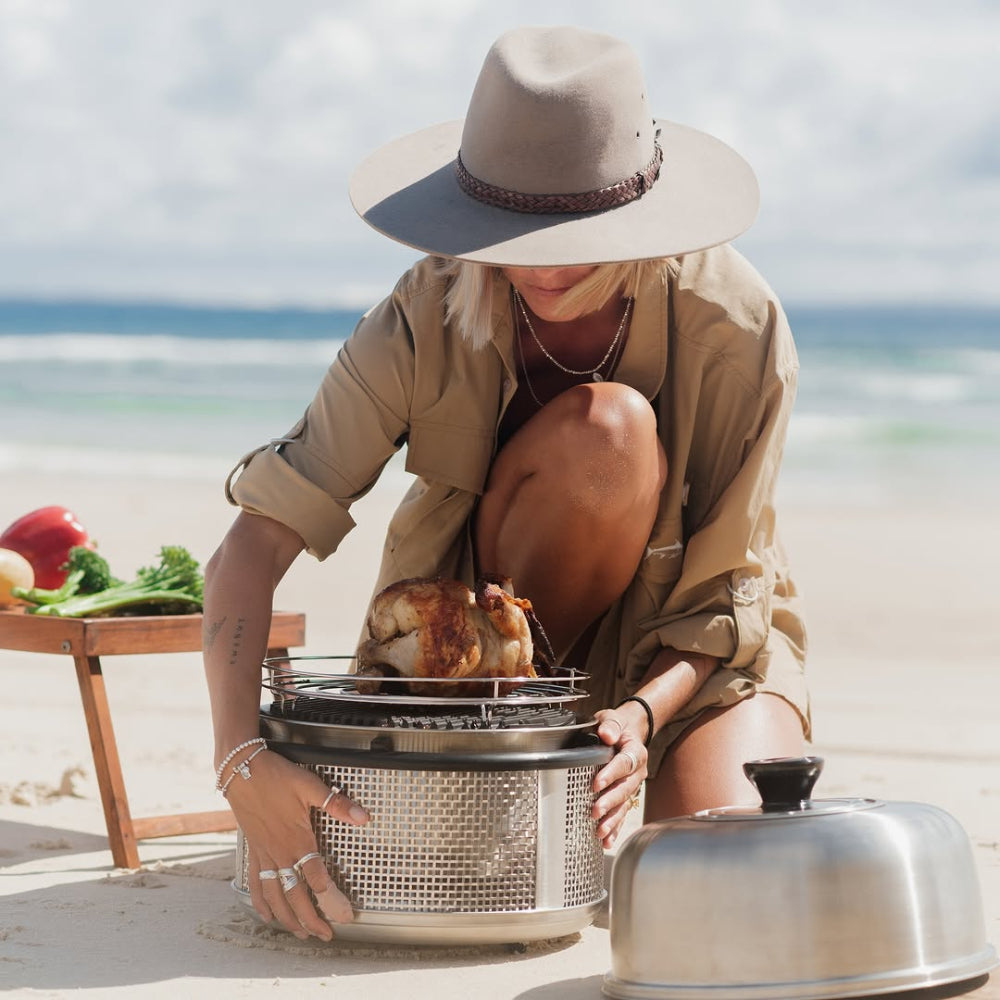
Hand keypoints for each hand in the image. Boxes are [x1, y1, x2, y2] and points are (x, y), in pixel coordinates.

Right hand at [225, 750, 369, 940]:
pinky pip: (255, 884)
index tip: (344, 915)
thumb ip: (337, 804)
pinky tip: (267, 916)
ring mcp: (263, 854)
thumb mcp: (309, 785)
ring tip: (301, 934)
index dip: (331, 900)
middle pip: (295, 896)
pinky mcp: (253, 850)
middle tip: (326, 935)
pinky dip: (261, 904)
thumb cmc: (276, 775)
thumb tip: (364, 817)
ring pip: (274, 896)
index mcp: (296, 839)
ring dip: (287, 918)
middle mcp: (279, 852)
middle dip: (311, 920)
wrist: (240, 769)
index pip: (316, 878)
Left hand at [592, 708, 646, 848]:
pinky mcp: (628, 794)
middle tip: (595, 811)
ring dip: (613, 820)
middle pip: (625, 788)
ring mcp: (634, 784)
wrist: (630, 731)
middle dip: (610, 801)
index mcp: (635, 751)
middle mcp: (638, 771)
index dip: (610, 774)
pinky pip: (623, 813)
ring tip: (600, 832)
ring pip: (625, 804)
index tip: (596, 784)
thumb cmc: (618, 725)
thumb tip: (606, 733)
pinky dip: (616, 828)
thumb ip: (610, 725)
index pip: (623, 764)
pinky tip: (607, 841)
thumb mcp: (612, 717)